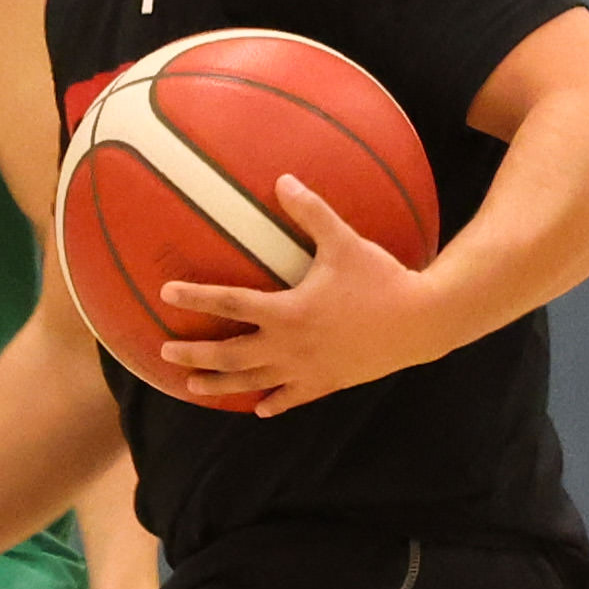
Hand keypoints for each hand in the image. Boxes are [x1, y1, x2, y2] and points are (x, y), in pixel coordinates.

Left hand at [157, 172, 449, 413]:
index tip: (166, 295)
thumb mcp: (344, 241)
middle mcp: (290, 346)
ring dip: (220, 385)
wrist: (423, 322)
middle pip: (230, 355)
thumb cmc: (382, 278)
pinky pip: (294, 397)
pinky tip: (260, 409)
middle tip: (164, 352)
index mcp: (288, 311)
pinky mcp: (328, 383)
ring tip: (192, 386)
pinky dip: (273, 403)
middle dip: (194, 355)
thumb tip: (283, 179)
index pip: (230, 303)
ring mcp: (308, 369)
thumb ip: (310, 212)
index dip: (196, 298)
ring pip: (253, 382)